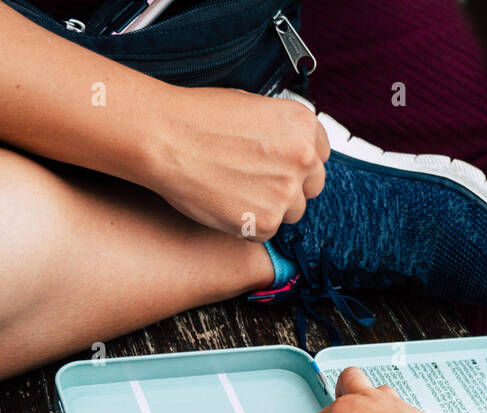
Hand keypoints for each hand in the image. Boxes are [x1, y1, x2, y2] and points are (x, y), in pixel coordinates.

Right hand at [142, 86, 327, 239]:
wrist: (166, 139)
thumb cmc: (199, 118)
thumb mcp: (254, 107)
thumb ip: (280, 132)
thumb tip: (286, 151)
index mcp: (303, 124)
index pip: (320, 155)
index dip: (297, 163)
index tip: (278, 165)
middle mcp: (303, 158)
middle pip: (311, 187)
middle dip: (288, 187)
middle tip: (255, 182)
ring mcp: (286, 192)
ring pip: (291, 213)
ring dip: (270, 207)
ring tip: (235, 191)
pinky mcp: (265, 222)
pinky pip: (267, 231)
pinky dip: (249, 223)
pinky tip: (226, 203)